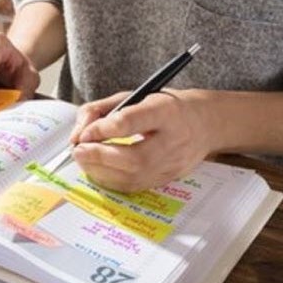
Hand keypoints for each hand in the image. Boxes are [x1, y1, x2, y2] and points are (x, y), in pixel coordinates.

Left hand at [71, 89, 215, 192]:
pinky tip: (99, 169)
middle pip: (134, 158)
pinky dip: (111, 180)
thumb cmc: (164, 107)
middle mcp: (173, 139)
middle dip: (99, 156)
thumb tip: (77, 134)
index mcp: (166, 111)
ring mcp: (173, 163)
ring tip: (84, 159)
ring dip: (100, 171)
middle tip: (78, 151)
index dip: (102, 129)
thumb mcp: (133, 96)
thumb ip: (100, 110)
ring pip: (133, 177)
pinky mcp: (168, 178)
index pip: (131, 122)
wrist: (205, 123)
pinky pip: (135, 186)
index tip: (84, 133)